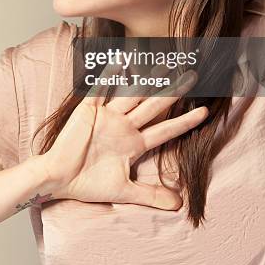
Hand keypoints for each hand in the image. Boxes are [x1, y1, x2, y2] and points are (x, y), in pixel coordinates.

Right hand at [38, 67, 207, 210]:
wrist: (58, 180)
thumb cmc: (88, 184)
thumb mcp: (124, 191)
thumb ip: (150, 195)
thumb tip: (178, 205)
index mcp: (134, 144)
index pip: (165, 130)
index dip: (185, 122)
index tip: (206, 112)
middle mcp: (124, 126)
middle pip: (154, 106)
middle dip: (173, 92)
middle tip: (193, 76)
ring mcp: (108, 116)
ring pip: (132, 94)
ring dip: (148, 79)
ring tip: (165, 63)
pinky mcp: (89, 110)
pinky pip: (101, 90)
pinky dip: (110, 75)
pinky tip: (122, 60)